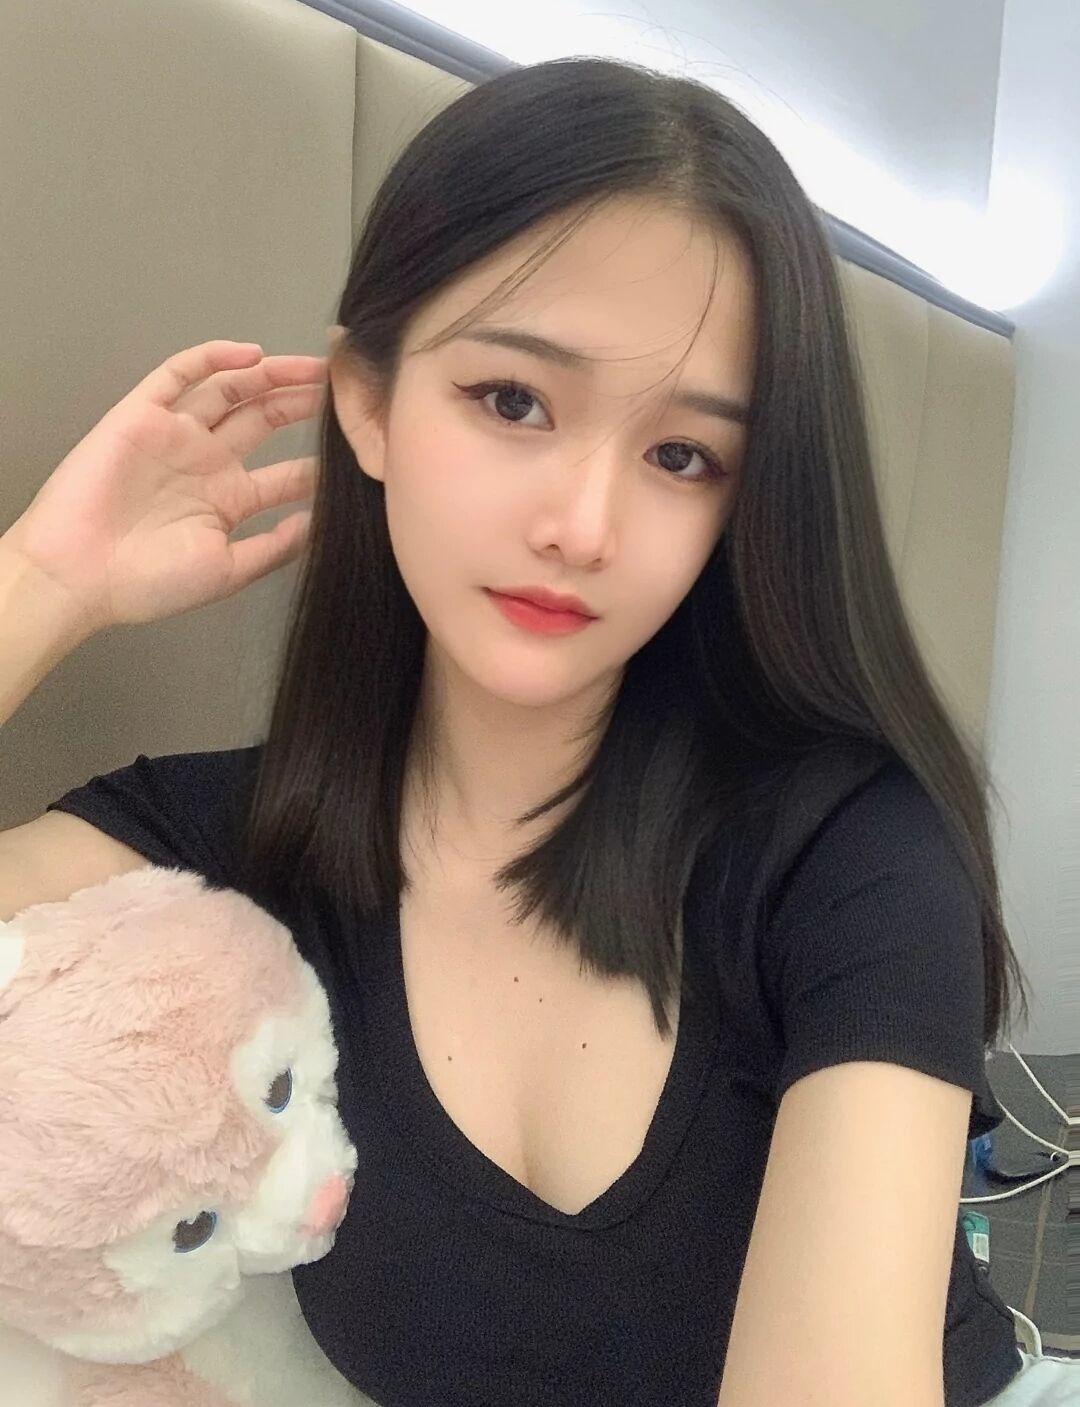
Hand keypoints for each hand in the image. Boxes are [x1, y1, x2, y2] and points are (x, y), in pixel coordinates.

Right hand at [5, 339, 328, 632]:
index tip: (360, 445)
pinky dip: (213, 359)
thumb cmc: (148, 583)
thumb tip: (321, 525)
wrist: (79, 576)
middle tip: (346, 387)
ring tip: (314, 367)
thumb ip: (274, 548)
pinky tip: (251, 355)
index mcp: (228, 499)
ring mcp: (175, 436)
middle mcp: (205, 462)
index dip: (322, 459)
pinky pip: (178, 375)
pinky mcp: (141, 415)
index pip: (286, 472)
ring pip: (231, 390)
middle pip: (266, 419)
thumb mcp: (227, 571)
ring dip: (272, 375)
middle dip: (305, 402)